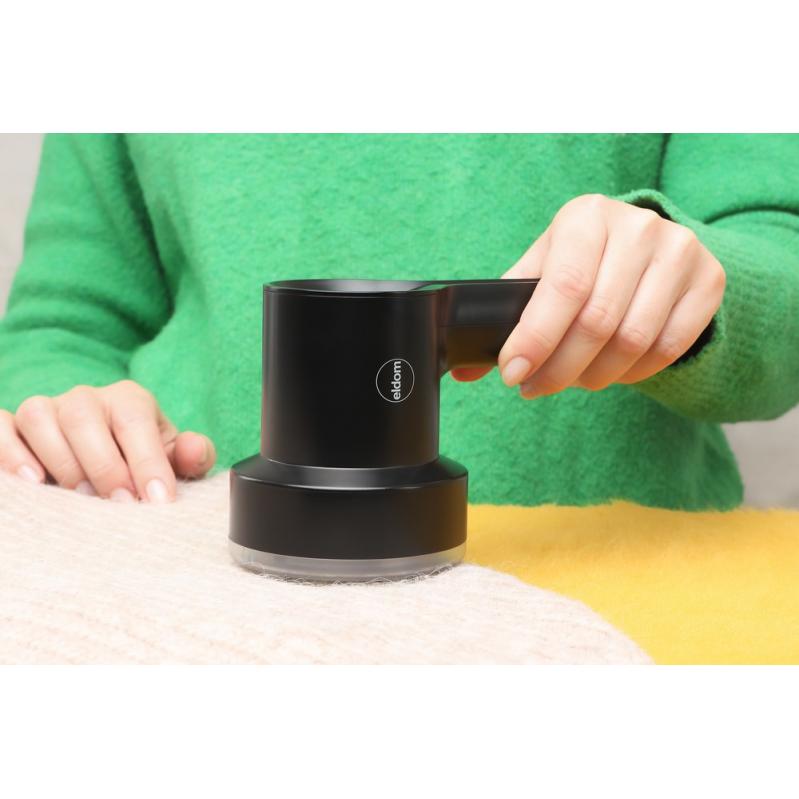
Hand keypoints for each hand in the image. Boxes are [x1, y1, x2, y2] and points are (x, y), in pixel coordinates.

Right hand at [0, 380, 215, 501]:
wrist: (110, 462)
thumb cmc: (142, 462)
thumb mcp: (173, 461)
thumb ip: (191, 456)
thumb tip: (194, 450)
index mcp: (129, 401)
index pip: (135, 422)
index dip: (147, 462)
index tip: (157, 500)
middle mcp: (85, 398)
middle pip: (83, 416)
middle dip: (103, 465)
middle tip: (119, 504)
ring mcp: (47, 410)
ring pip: (39, 417)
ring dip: (58, 460)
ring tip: (78, 498)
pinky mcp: (14, 428)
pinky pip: (1, 427)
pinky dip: (9, 451)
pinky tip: (30, 482)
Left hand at [452, 194, 725, 395]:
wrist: (649, 243)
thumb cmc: (582, 260)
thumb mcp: (542, 269)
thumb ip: (506, 313)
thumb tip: (463, 371)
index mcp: (585, 217)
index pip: (562, 287)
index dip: (536, 340)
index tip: (513, 374)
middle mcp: (637, 227)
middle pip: (597, 322)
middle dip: (559, 368)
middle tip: (536, 387)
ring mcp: (680, 251)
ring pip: (633, 341)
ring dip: (594, 375)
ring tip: (573, 379)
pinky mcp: (709, 280)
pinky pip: (668, 348)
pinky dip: (633, 373)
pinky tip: (611, 371)